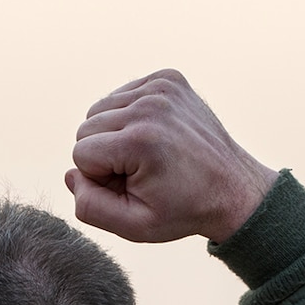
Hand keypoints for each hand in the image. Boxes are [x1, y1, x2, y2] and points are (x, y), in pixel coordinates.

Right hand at [66, 70, 277, 243]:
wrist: (233, 188)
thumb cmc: (183, 210)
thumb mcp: (134, 226)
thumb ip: (90, 207)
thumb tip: (71, 175)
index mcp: (139, 140)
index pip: (80, 154)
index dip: (100, 178)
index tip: (132, 187)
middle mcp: (149, 105)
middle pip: (86, 127)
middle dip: (104, 155)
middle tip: (139, 173)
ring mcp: (161, 86)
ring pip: (101, 109)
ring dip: (114, 135)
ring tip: (147, 155)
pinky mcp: (168, 78)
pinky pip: (122, 95)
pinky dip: (130, 117)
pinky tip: (154, 136)